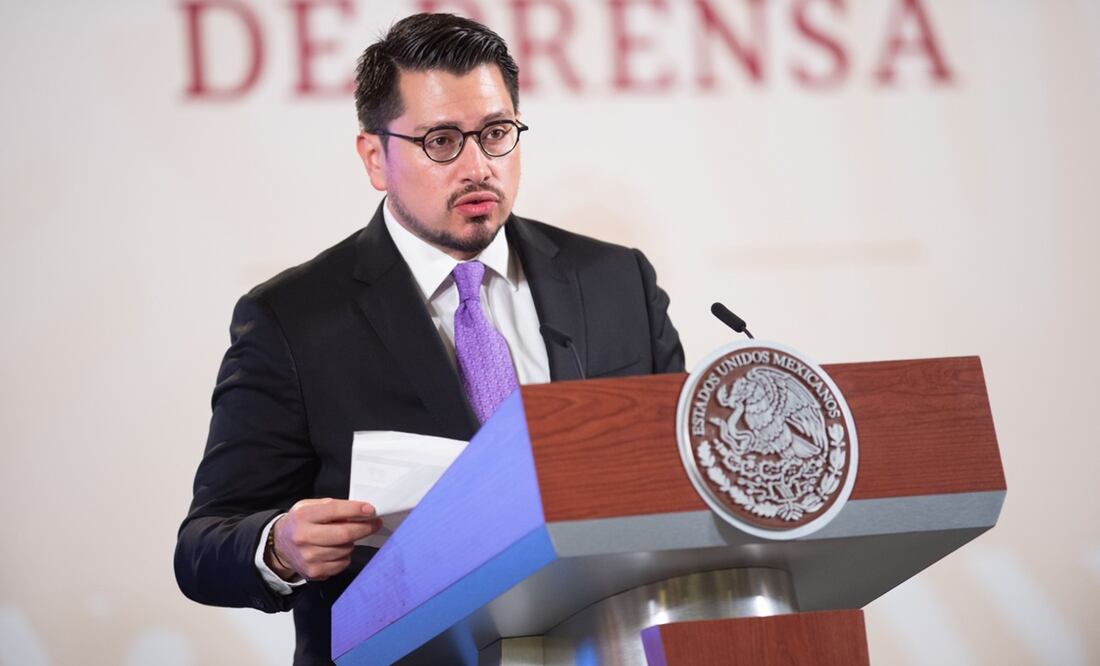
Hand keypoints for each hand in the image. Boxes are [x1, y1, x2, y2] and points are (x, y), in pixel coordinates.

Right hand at [266, 498, 381, 580]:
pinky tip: (337, 550)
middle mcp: (303, 537)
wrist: (280, 545)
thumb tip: (360, 512)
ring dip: (351, 542)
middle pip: (344, 534)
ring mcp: (308, 557)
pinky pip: (342, 564)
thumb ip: (333, 507)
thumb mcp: (310, 506)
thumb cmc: (301, 522)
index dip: (355, 510)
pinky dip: (345, 556)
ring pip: (346, 549)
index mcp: (303, 516)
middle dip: (364, 528)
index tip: (371, 510)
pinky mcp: (314, 572)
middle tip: (375, 523)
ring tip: (344, 537)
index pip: (334, 511)